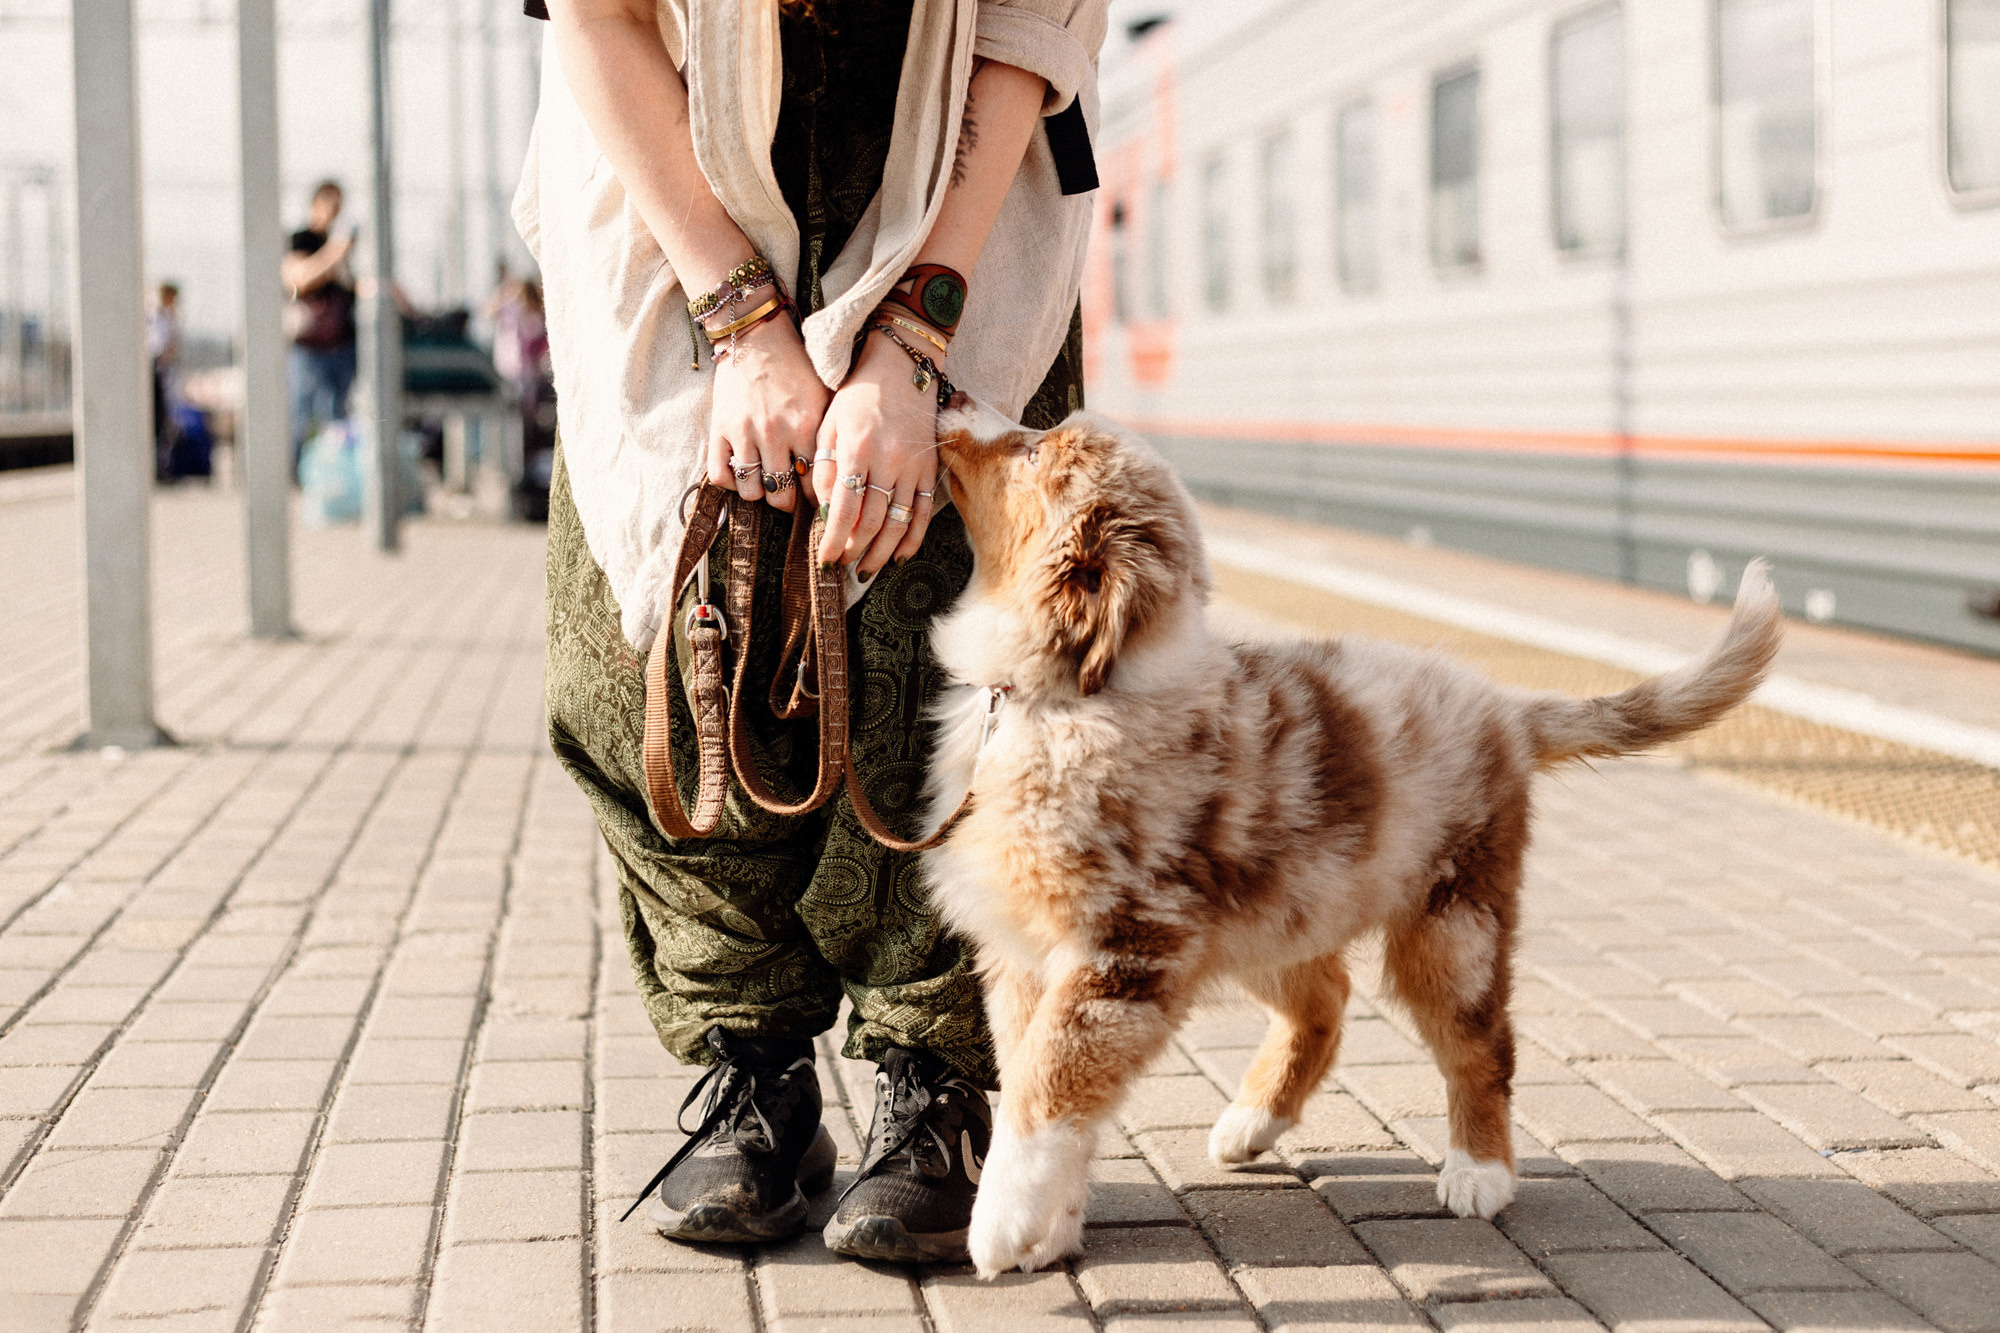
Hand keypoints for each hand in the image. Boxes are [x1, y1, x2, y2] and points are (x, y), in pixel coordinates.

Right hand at [706, 315, 829, 513]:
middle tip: (789, 496)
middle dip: (788, 502)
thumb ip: (829, 433)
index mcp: (806, 426)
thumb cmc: (795, 365)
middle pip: (782, 495)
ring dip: (760, 493)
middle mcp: (775, 433)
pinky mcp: (719, 429)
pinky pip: (721, 475)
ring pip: (751, 491)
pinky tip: (742, 472)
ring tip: (765, 484)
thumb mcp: (824, 395)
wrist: (756, 336)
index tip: (816, 499)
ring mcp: (744, 433)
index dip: (816, 498)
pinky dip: (731, 482)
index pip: (814, 483)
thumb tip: (841, 473)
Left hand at [813, 331, 940, 573]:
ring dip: (880, 553)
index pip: (844, 509)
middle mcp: (888, 461)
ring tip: (865, 570)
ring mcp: (913, 467)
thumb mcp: (830, 424)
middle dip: (855, 550)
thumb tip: (822, 510)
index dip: (834, 540)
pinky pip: (923, 513)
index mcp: (858, 449)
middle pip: (871, 522)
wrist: (901, 367)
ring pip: (898, 524)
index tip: (825, 560)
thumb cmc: (858, 394)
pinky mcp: (929, 469)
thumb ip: (824, 467)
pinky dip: (912, 539)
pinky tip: (898, 556)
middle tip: (842, 565)